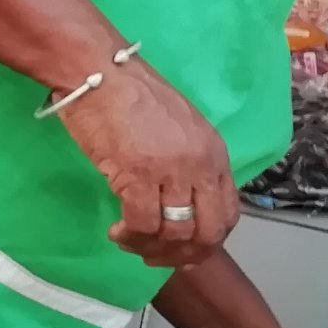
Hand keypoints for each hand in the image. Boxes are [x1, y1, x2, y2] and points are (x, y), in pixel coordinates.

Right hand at [58, 59, 237, 267]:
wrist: (100, 72)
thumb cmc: (132, 96)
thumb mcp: (179, 129)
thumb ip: (189, 164)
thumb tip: (181, 203)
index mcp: (214, 153)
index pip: (228, 214)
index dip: (207, 242)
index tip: (182, 250)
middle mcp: (200, 165)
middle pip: (208, 232)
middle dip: (182, 254)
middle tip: (155, 255)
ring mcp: (171, 171)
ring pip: (174, 233)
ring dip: (150, 247)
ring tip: (129, 240)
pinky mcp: (138, 174)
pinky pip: (142, 224)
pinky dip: (129, 236)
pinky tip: (116, 231)